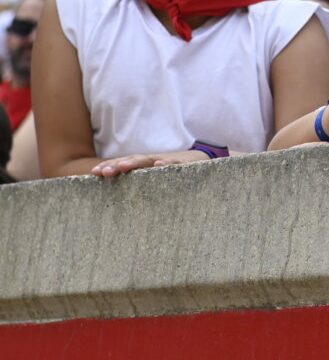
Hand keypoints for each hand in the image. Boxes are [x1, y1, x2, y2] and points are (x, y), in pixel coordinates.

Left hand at [91, 149, 207, 176]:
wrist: (203, 161)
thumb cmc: (175, 172)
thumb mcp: (156, 178)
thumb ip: (141, 184)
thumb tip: (118, 199)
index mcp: (145, 165)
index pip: (124, 164)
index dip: (110, 167)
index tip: (94, 173)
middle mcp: (153, 161)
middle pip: (133, 161)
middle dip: (117, 165)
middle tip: (103, 172)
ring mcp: (167, 160)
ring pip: (149, 160)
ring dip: (135, 162)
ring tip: (122, 167)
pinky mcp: (183, 163)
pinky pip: (174, 163)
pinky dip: (167, 163)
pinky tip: (159, 166)